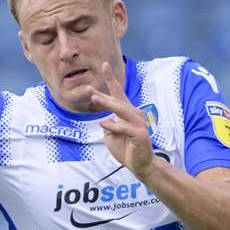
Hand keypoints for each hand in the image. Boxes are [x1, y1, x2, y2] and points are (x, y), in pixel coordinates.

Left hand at [88, 62, 154, 177]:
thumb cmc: (126, 149)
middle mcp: (134, 114)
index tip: (104, 65)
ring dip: (107, 104)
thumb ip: (108, 127)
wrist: (140, 165)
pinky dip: (114, 125)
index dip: (111, 80)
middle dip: (103, 95)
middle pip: (117, 101)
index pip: (118, 94)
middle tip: (89, 89)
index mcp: (127, 113)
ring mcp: (138, 123)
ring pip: (121, 110)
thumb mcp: (112, 137)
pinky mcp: (140, 134)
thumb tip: (104, 120)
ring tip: (94, 99)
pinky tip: (104, 123)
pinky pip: (124, 127)